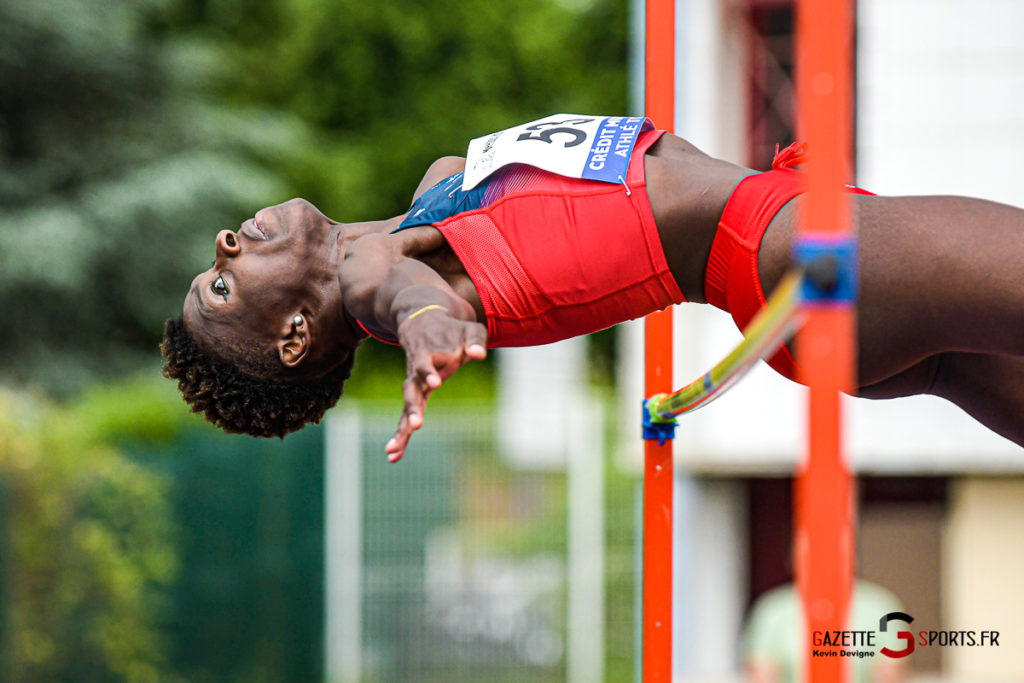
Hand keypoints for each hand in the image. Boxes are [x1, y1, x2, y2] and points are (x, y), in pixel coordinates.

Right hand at [385, 310, 486, 461]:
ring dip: (401, 428)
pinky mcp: (415, 395)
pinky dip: (401, 436)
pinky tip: (394, 457)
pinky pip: (407, 416)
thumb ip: (475, 341)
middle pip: (411, 390)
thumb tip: (479, 355)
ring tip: (393, 450)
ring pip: (406, 407)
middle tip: (416, 425)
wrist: (421, 320)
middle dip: (413, 408)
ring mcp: (414, 384)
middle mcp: (417, 371)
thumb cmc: (452, 329)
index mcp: (429, 354)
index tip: (435, 383)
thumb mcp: (469, 329)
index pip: (426, 364)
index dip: (429, 372)